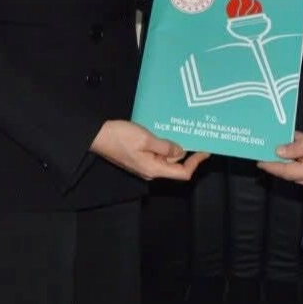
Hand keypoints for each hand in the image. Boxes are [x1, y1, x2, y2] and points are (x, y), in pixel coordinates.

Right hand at [90, 120, 209, 180]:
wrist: (97, 136)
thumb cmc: (120, 137)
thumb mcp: (146, 139)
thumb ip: (165, 147)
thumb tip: (181, 152)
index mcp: (154, 169)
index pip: (182, 173)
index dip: (196, 163)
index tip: (205, 150)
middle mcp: (151, 170)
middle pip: (175, 165)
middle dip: (186, 152)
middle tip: (195, 135)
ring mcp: (145, 165)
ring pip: (167, 158)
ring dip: (175, 146)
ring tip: (181, 130)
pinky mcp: (140, 158)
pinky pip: (158, 154)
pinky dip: (165, 145)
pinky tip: (166, 133)